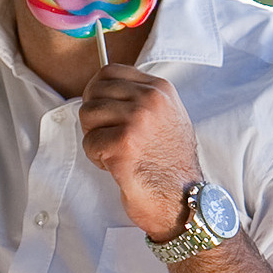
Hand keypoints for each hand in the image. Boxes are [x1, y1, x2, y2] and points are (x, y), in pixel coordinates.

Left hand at [76, 64, 202, 241]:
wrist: (184, 200)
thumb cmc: (171, 165)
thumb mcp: (166, 118)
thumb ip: (141, 100)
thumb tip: (101, 91)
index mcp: (159, 89)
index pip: (109, 72)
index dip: (96, 92)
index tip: (101, 112)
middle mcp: (150, 100)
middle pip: (94, 92)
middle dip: (94, 117)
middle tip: (108, 138)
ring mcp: (137, 120)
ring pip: (88, 115)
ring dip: (94, 138)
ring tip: (114, 153)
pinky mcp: (124, 145)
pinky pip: (89, 143)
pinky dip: (96, 158)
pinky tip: (115, 166)